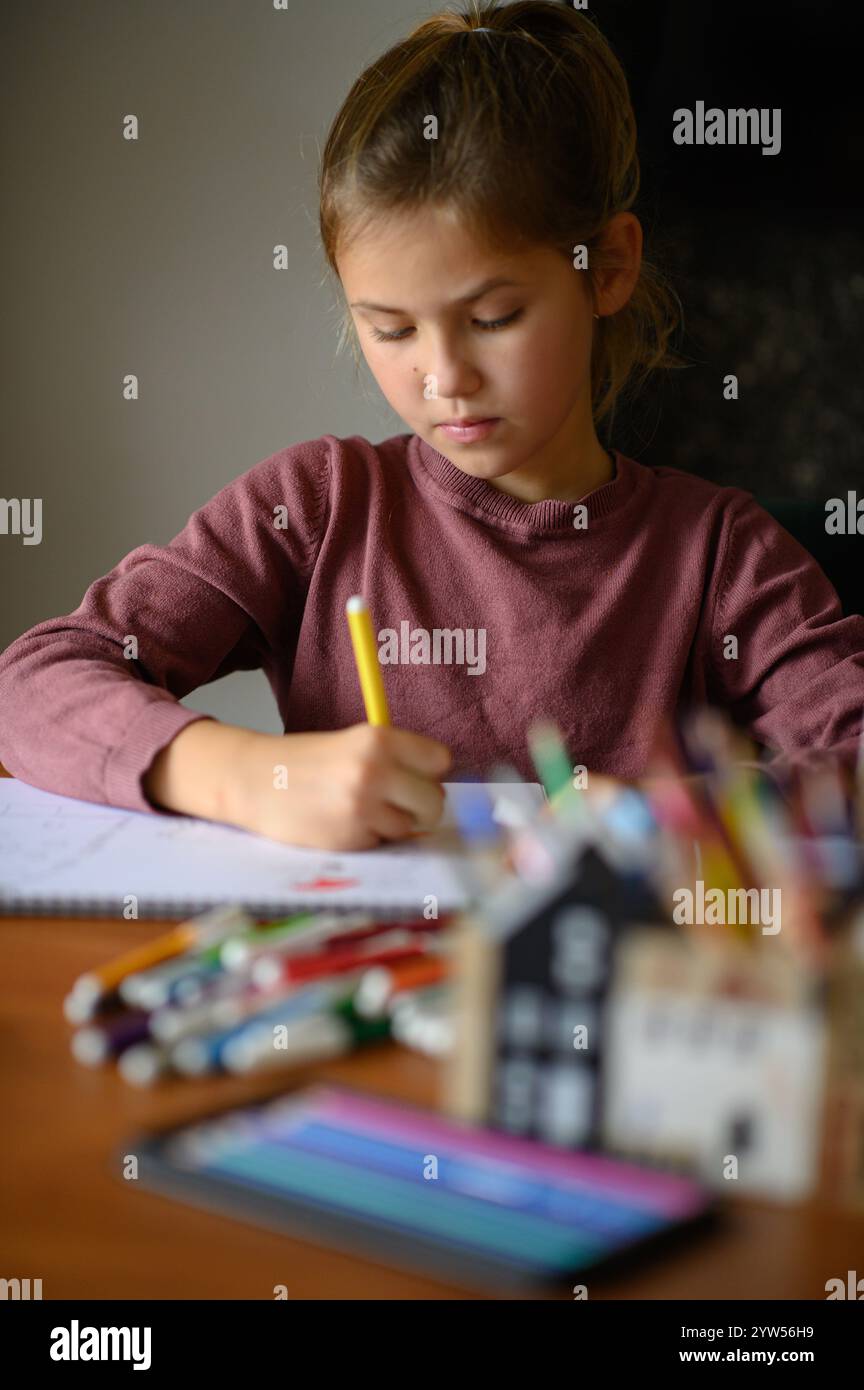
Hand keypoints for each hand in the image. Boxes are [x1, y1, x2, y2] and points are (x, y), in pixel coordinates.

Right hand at [225, 723, 452, 850]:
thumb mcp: (352, 744)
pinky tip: (342, 823)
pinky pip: (382, 843)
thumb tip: (437, 788)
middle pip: (435, 800)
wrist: (253, 780)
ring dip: (392, 824)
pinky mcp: (350, 838)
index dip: (431, 772)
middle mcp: (375, 770)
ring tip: (358, 810)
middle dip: (421, 806)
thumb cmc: (305, 762)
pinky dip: (369, 837)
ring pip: (410, 826)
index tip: (418, 777)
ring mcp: (363, 807)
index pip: (441, 760)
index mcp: (379, 739)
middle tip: (398, 803)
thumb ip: (395, 760)